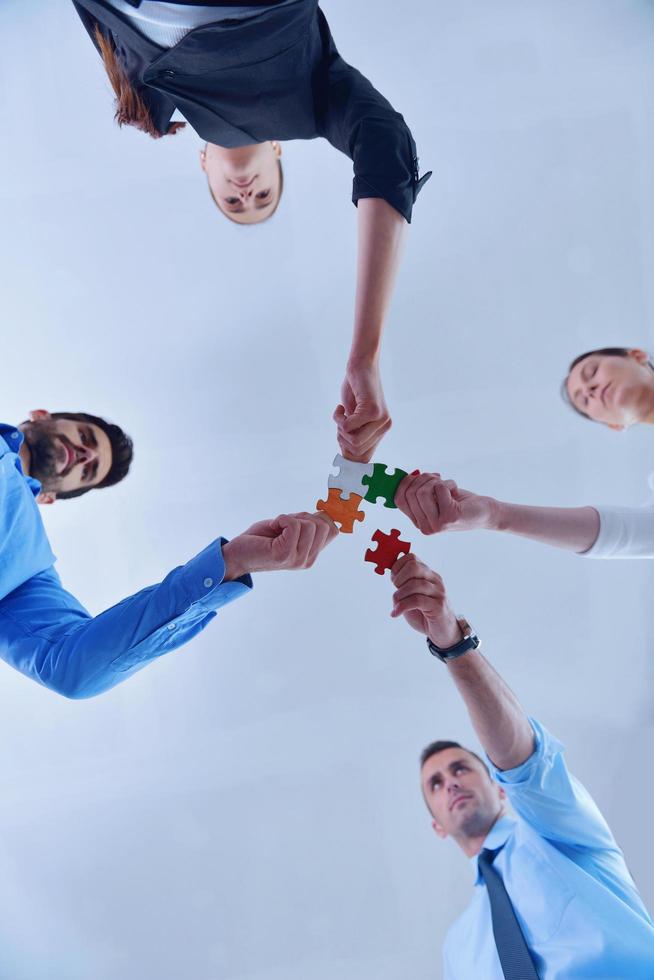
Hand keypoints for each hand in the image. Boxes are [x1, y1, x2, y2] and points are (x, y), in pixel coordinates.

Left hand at [222, 512, 337, 579]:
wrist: (236, 555)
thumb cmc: (260, 540)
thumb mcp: (289, 528)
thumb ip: (307, 524)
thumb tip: (325, 513)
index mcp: (311, 554)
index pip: (334, 531)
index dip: (321, 517)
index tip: (301, 517)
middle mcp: (307, 560)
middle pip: (324, 525)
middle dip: (303, 517)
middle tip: (284, 525)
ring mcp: (298, 559)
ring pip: (309, 524)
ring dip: (289, 519)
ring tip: (277, 528)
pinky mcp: (285, 554)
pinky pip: (294, 525)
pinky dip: (281, 520)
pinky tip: (272, 529)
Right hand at [333, 359, 390, 462]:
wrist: (361, 365)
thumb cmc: (355, 390)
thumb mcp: (353, 417)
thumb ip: (353, 435)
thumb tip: (347, 460)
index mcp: (381, 430)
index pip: (365, 459)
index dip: (348, 457)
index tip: (339, 446)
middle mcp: (385, 427)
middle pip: (356, 452)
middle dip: (341, 439)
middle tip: (340, 422)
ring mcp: (380, 420)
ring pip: (353, 441)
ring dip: (340, 429)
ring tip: (341, 414)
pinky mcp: (372, 411)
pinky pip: (348, 427)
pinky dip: (338, 418)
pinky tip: (341, 407)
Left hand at [390, 553, 462, 647]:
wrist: (444, 632)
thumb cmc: (425, 613)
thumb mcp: (412, 596)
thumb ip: (404, 585)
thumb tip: (391, 575)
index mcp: (428, 574)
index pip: (412, 558)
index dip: (397, 567)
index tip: (393, 580)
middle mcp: (435, 580)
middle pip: (414, 566)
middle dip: (399, 578)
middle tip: (396, 590)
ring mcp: (438, 593)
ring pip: (414, 584)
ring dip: (399, 595)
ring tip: (395, 605)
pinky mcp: (438, 606)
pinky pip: (416, 600)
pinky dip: (401, 607)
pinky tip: (395, 613)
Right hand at [395, 472, 494, 535]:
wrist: (484, 512)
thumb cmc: (459, 502)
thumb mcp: (434, 497)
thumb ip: (418, 491)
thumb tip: (405, 477)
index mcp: (418, 522)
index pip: (398, 499)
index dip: (405, 482)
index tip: (418, 476)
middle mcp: (424, 527)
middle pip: (410, 493)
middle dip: (423, 479)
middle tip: (437, 479)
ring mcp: (436, 525)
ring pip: (422, 491)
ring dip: (436, 481)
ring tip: (446, 486)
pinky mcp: (448, 517)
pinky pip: (439, 489)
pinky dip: (448, 483)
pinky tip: (455, 492)